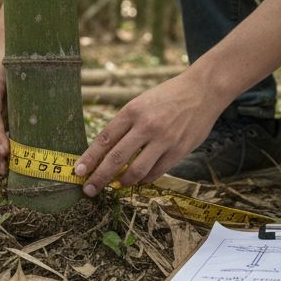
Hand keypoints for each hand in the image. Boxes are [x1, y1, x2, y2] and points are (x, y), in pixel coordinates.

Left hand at [73, 73, 225, 196]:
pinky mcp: (179, 150)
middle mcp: (146, 125)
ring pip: (136, 171)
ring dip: (122, 182)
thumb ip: (126, 125)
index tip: (78, 171)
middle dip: (99, 177)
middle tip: (88, 189)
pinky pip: (156, 172)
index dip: (89, 158)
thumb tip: (105, 152)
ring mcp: (164, 140)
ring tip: (115, 186)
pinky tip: (138, 180)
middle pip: (116, 158)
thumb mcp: (142, 103)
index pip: (104, 139)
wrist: (203, 91)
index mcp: (133, 110)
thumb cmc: (168, 97)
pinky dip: (144, 179)